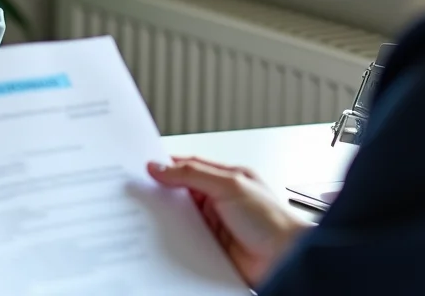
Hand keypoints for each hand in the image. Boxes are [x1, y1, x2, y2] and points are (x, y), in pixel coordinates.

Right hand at [148, 157, 310, 287]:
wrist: (286, 260)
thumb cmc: (272, 221)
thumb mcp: (230, 185)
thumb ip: (193, 174)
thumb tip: (161, 167)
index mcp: (224, 178)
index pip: (188, 166)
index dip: (165, 165)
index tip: (142, 167)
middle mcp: (217, 200)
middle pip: (179, 192)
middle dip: (160, 193)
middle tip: (137, 191)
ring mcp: (213, 225)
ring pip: (178, 218)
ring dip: (165, 219)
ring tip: (146, 216)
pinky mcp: (209, 247)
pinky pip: (183, 241)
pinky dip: (172, 241)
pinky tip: (163, 239)